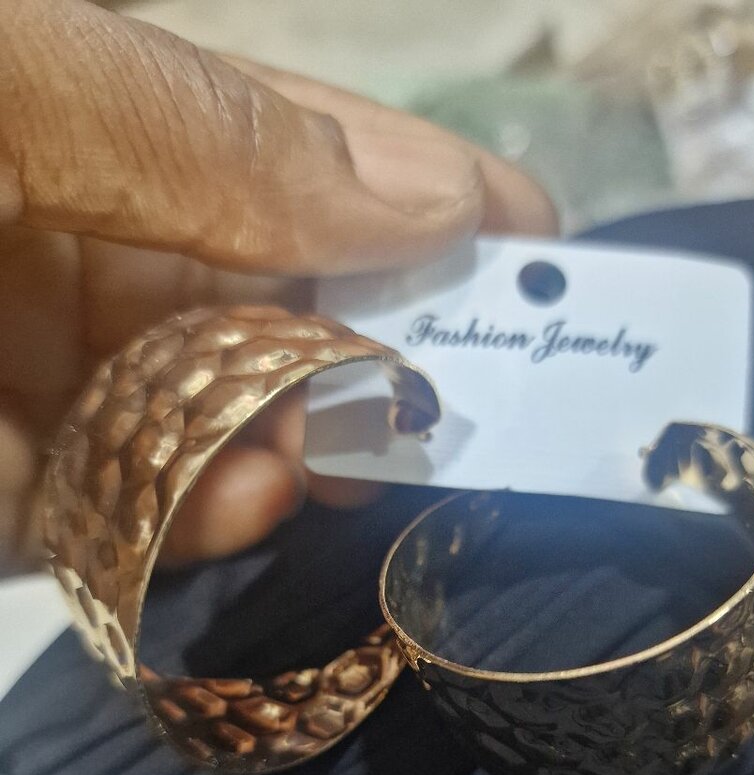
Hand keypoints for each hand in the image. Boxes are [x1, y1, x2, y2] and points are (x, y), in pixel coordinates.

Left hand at [0, 0, 555, 567]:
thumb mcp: (21, 93)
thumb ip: (210, 138)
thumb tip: (433, 199)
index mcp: (88, 133)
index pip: (274, 150)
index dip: (404, 178)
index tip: (528, 232)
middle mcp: (72, 254)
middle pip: (268, 297)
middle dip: (367, 337)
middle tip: (446, 381)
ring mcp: (46, 389)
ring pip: (224, 423)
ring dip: (307, 437)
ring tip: (348, 453)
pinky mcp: (20, 507)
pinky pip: (144, 528)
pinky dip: (218, 521)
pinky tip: (256, 497)